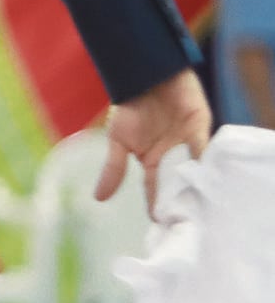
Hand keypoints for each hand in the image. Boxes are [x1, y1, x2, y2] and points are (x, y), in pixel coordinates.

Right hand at [95, 67, 211, 210]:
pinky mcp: (200, 130)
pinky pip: (205, 149)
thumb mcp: (117, 141)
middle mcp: (171, 156)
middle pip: (178, 183)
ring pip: (193, 169)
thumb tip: (98, 199)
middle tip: (183, 221)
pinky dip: (206, 162)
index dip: (157, 204)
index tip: (160, 224)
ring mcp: (186, 144)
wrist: (144, 78)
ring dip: (195, 184)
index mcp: (151, 161)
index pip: (155, 188)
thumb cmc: (129, 108)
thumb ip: (113, 169)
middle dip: (179, 200)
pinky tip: (206, 177)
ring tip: (197, 205)